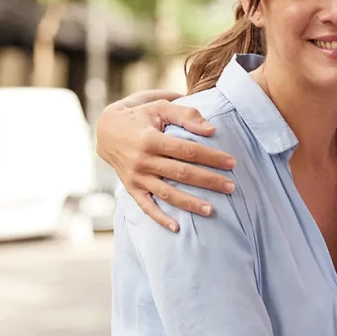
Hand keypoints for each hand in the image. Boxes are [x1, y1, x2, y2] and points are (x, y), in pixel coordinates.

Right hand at [95, 91, 235, 230]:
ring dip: (190, 203)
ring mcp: (136, 177)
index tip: (232, 163)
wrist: (104, 130)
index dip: (211, 157)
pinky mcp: (132, 188)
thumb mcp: (159, 107)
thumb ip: (185, 114)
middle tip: (231, 187)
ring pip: (167, 194)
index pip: (188, 151)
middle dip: (209, 181)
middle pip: (182, 174)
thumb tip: (212, 130)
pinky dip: (160, 218)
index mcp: (151, 140)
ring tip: (211, 210)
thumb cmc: (139, 116)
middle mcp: (143, 161)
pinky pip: (146, 207)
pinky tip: (177, 228)